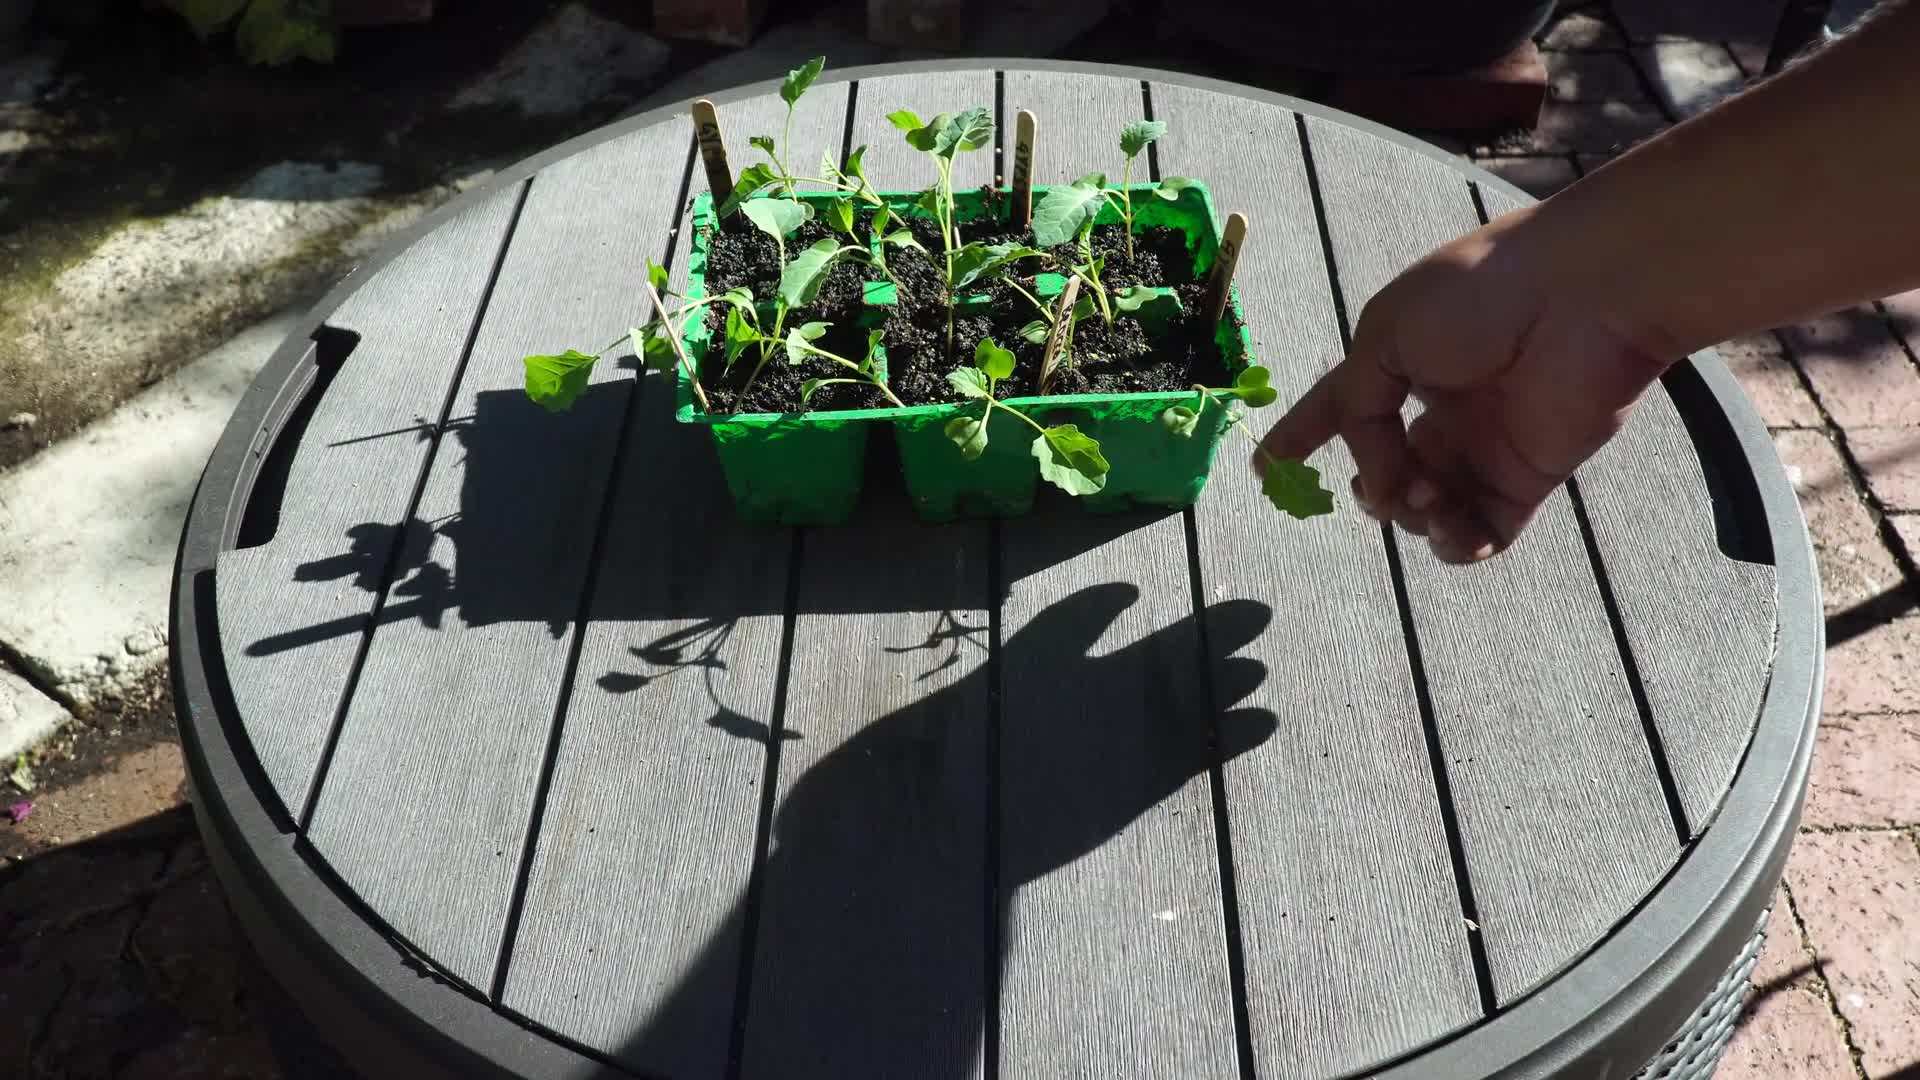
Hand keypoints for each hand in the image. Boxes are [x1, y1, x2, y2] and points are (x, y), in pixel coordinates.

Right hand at [1255, 205, 1674, 562]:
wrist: (1581, 298)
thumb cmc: (1480, 295)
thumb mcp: (1386, 335)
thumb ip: (1358, 409)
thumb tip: (1378, 479)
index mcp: (1403, 359)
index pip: (1343, 406)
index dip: (1303, 433)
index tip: (1265, 468)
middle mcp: (1441, 407)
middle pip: (1388, 471)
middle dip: (1374, 488)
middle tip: (1384, 484)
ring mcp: (1485, 445)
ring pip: (1429, 509)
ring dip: (1413, 515)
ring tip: (1426, 493)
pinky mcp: (1530, 477)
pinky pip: (1483, 532)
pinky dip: (1460, 544)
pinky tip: (1454, 530)